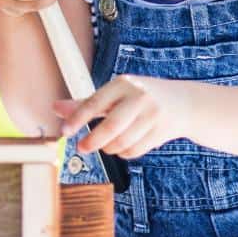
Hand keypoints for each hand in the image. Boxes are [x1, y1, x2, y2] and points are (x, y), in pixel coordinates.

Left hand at [54, 75, 188, 158]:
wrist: (182, 102)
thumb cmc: (139, 97)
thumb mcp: (114, 94)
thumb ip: (85, 103)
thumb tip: (55, 108)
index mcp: (123, 84)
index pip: (95, 102)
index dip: (77, 118)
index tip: (64, 132)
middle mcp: (139, 97)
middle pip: (111, 126)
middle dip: (93, 141)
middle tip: (82, 147)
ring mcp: (153, 115)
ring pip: (122, 141)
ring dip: (109, 148)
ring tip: (107, 144)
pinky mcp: (162, 131)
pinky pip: (135, 150)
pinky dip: (124, 152)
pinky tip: (125, 145)